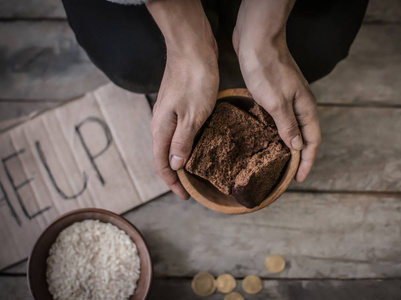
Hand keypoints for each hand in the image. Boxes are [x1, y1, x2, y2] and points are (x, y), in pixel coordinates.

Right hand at [147, 0, 218, 198]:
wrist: (192, 48)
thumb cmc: (194, 80)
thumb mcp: (192, 116)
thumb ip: (182, 142)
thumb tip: (175, 165)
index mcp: (161, 128)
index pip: (161, 164)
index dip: (172, 183)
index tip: (185, 196)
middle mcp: (161, 122)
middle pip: (165, 155)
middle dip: (176, 174)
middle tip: (192, 187)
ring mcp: (169, 113)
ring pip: (173, 143)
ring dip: (183, 159)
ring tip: (197, 171)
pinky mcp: (179, 104)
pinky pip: (180, 131)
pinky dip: (188, 143)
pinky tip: (201, 145)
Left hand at [234, 0, 320, 181]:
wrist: (257, 39)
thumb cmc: (266, 68)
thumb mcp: (276, 102)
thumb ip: (287, 125)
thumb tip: (297, 147)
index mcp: (305, 107)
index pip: (312, 141)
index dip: (307, 161)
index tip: (300, 178)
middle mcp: (300, 103)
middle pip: (305, 135)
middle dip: (300, 155)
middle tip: (289, 172)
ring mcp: (289, 97)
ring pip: (292, 126)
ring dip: (288, 143)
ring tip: (278, 159)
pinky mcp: (276, 91)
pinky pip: (281, 116)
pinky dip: (277, 129)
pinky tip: (267, 135)